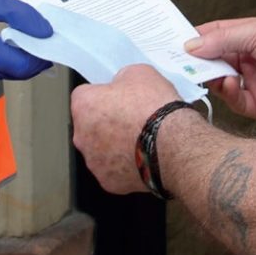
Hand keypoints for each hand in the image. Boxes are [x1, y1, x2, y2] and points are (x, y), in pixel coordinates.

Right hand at [0, 0, 52, 84]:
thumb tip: (46, 33)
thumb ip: (23, 16)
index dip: (40, 58)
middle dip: (32, 57)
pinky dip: (4, 60)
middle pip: (15, 72)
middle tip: (40, 38)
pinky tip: (4, 43)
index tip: (51, 44)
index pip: (21, 66)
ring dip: (18, 59)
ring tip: (21, 36)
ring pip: (6, 73)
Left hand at [71, 64, 181, 194]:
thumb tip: (123, 85)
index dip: (104, 95)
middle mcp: (82, 136)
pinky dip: (124, 164)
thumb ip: (122, 79)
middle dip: (106, 122)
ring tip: (140, 138)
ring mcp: (94, 161)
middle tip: (130, 118)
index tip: (117, 97)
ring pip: (100, 149)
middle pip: (90, 125)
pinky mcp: (108, 181)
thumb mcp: (139, 73)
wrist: (173, 144)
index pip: (85, 96)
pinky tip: (142, 154)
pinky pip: (113, 169)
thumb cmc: (154, 109)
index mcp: (84, 105)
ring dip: (114, 144)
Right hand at [187, 17, 255, 120]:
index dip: (194, 40)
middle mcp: (247, 59)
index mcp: (246, 36)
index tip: (172, 43)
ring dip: (212, 77)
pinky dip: (228, 93)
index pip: (213, 36)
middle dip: (197, 62)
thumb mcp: (255, 32)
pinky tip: (230, 83)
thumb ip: (222, 39)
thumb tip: (190, 45)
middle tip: (179, 63)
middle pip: (213, 61)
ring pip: (220, 81)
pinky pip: (234, 101)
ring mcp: (252, 81)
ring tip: (207, 72)